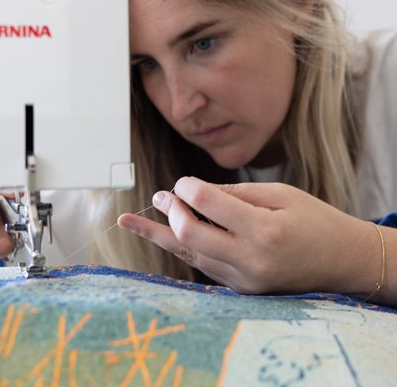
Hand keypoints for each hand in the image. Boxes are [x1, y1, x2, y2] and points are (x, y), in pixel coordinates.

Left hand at [118, 177, 378, 295]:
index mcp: (264, 230)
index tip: (183, 181)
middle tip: (160, 195)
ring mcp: (244, 279)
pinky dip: (183, 246)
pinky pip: (203, 265)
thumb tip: (192, 192)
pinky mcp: (240, 289)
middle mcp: (251, 259)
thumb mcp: (281, 194)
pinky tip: (163, 234)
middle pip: (190, 235)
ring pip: (188, 254)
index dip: (187, 188)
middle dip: (169, 211)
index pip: (208, 205)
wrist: (341, 262)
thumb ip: (234, 194)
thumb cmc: (315, 220)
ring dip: (158, 235)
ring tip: (128, 222)